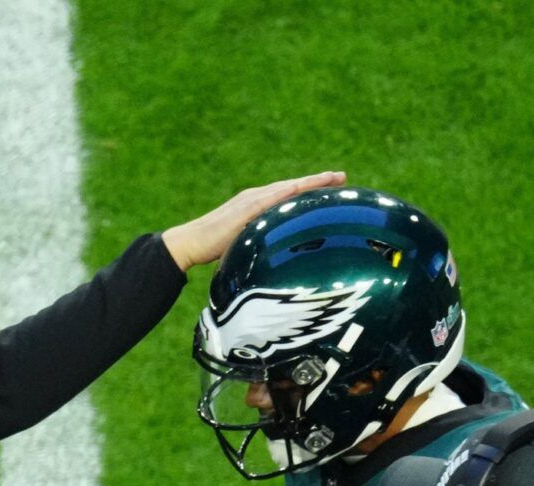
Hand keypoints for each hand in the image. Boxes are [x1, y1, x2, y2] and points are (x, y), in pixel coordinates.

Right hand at [160, 171, 347, 269]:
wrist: (191, 242)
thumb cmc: (215, 248)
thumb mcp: (246, 244)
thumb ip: (262, 243)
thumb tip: (277, 259)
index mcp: (257, 204)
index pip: (289, 194)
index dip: (310, 189)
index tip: (332, 187)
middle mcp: (257, 196)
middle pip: (293, 186)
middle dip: (318, 181)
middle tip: (342, 177)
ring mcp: (252, 199)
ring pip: (288, 187)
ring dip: (310, 182)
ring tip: (333, 178)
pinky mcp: (247, 207)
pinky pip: (274, 197)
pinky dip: (291, 191)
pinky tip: (305, 189)